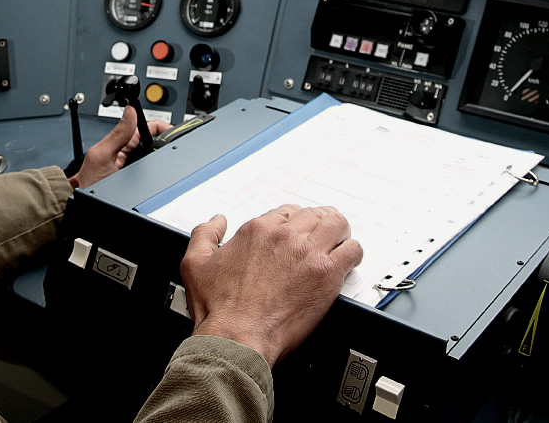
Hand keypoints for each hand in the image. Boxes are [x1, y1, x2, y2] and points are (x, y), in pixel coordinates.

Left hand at [69, 106, 166, 188]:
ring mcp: (134, 166)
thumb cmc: (88, 184)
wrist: (85, 204)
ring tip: (169, 162)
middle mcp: (128, 152)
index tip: (172, 130)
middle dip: (165, 143)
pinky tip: (161, 174)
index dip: (159, 125)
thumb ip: (117, 134)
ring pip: (155, 157)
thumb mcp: (102, 156)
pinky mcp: (138, 180)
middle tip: (174, 149)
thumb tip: (130, 112)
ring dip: (163, 158)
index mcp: (120, 141)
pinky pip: (153, 171)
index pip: (145, 126)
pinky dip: (160, 171)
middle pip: (154, 141)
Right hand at [180, 204, 362, 367]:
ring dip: (340, 230)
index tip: (296, 231)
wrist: (237, 338)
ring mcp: (308, 254)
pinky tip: (348, 259)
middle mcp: (285, 236)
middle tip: (322, 233)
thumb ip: (205, 234)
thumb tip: (217, 221)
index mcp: (257, 230)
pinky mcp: (326, 275)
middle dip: (319, 222)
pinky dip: (353, 252)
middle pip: (314, 215)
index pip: (286, 211)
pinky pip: (352, 251)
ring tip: (340, 239)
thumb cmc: (220, 309)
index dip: (294, 221)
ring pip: (336, 224)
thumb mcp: (195, 263)